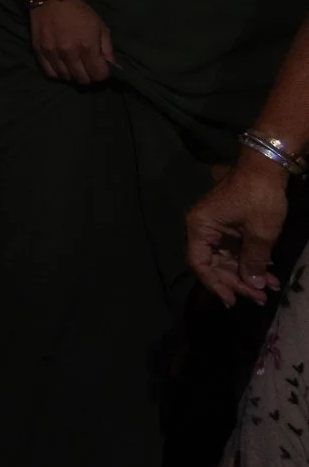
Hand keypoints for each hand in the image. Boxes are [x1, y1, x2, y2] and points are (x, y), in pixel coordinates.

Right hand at [28, 0, 114, 85]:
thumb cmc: (79, 12)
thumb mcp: (100, 27)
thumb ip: (107, 49)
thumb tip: (113, 67)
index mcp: (88, 46)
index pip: (98, 75)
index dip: (103, 74)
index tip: (102, 69)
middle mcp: (69, 53)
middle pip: (82, 79)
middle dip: (89, 77)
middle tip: (89, 69)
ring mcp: (52, 54)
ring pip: (66, 78)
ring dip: (73, 76)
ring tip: (76, 68)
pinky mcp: (39, 52)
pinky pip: (50, 73)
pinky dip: (58, 74)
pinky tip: (63, 68)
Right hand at [188, 154, 290, 305]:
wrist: (267, 166)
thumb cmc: (259, 197)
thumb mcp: (260, 233)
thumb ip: (253, 261)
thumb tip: (252, 285)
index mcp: (200, 227)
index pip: (199, 263)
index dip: (215, 284)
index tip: (233, 300)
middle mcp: (203, 227)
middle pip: (214, 263)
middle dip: (237, 282)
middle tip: (259, 298)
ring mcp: (217, 226)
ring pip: (227, 258)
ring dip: (247, 274)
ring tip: (267, 289)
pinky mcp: (230, 224)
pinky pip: (236, 249)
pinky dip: (251, 261)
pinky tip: (267, 272)